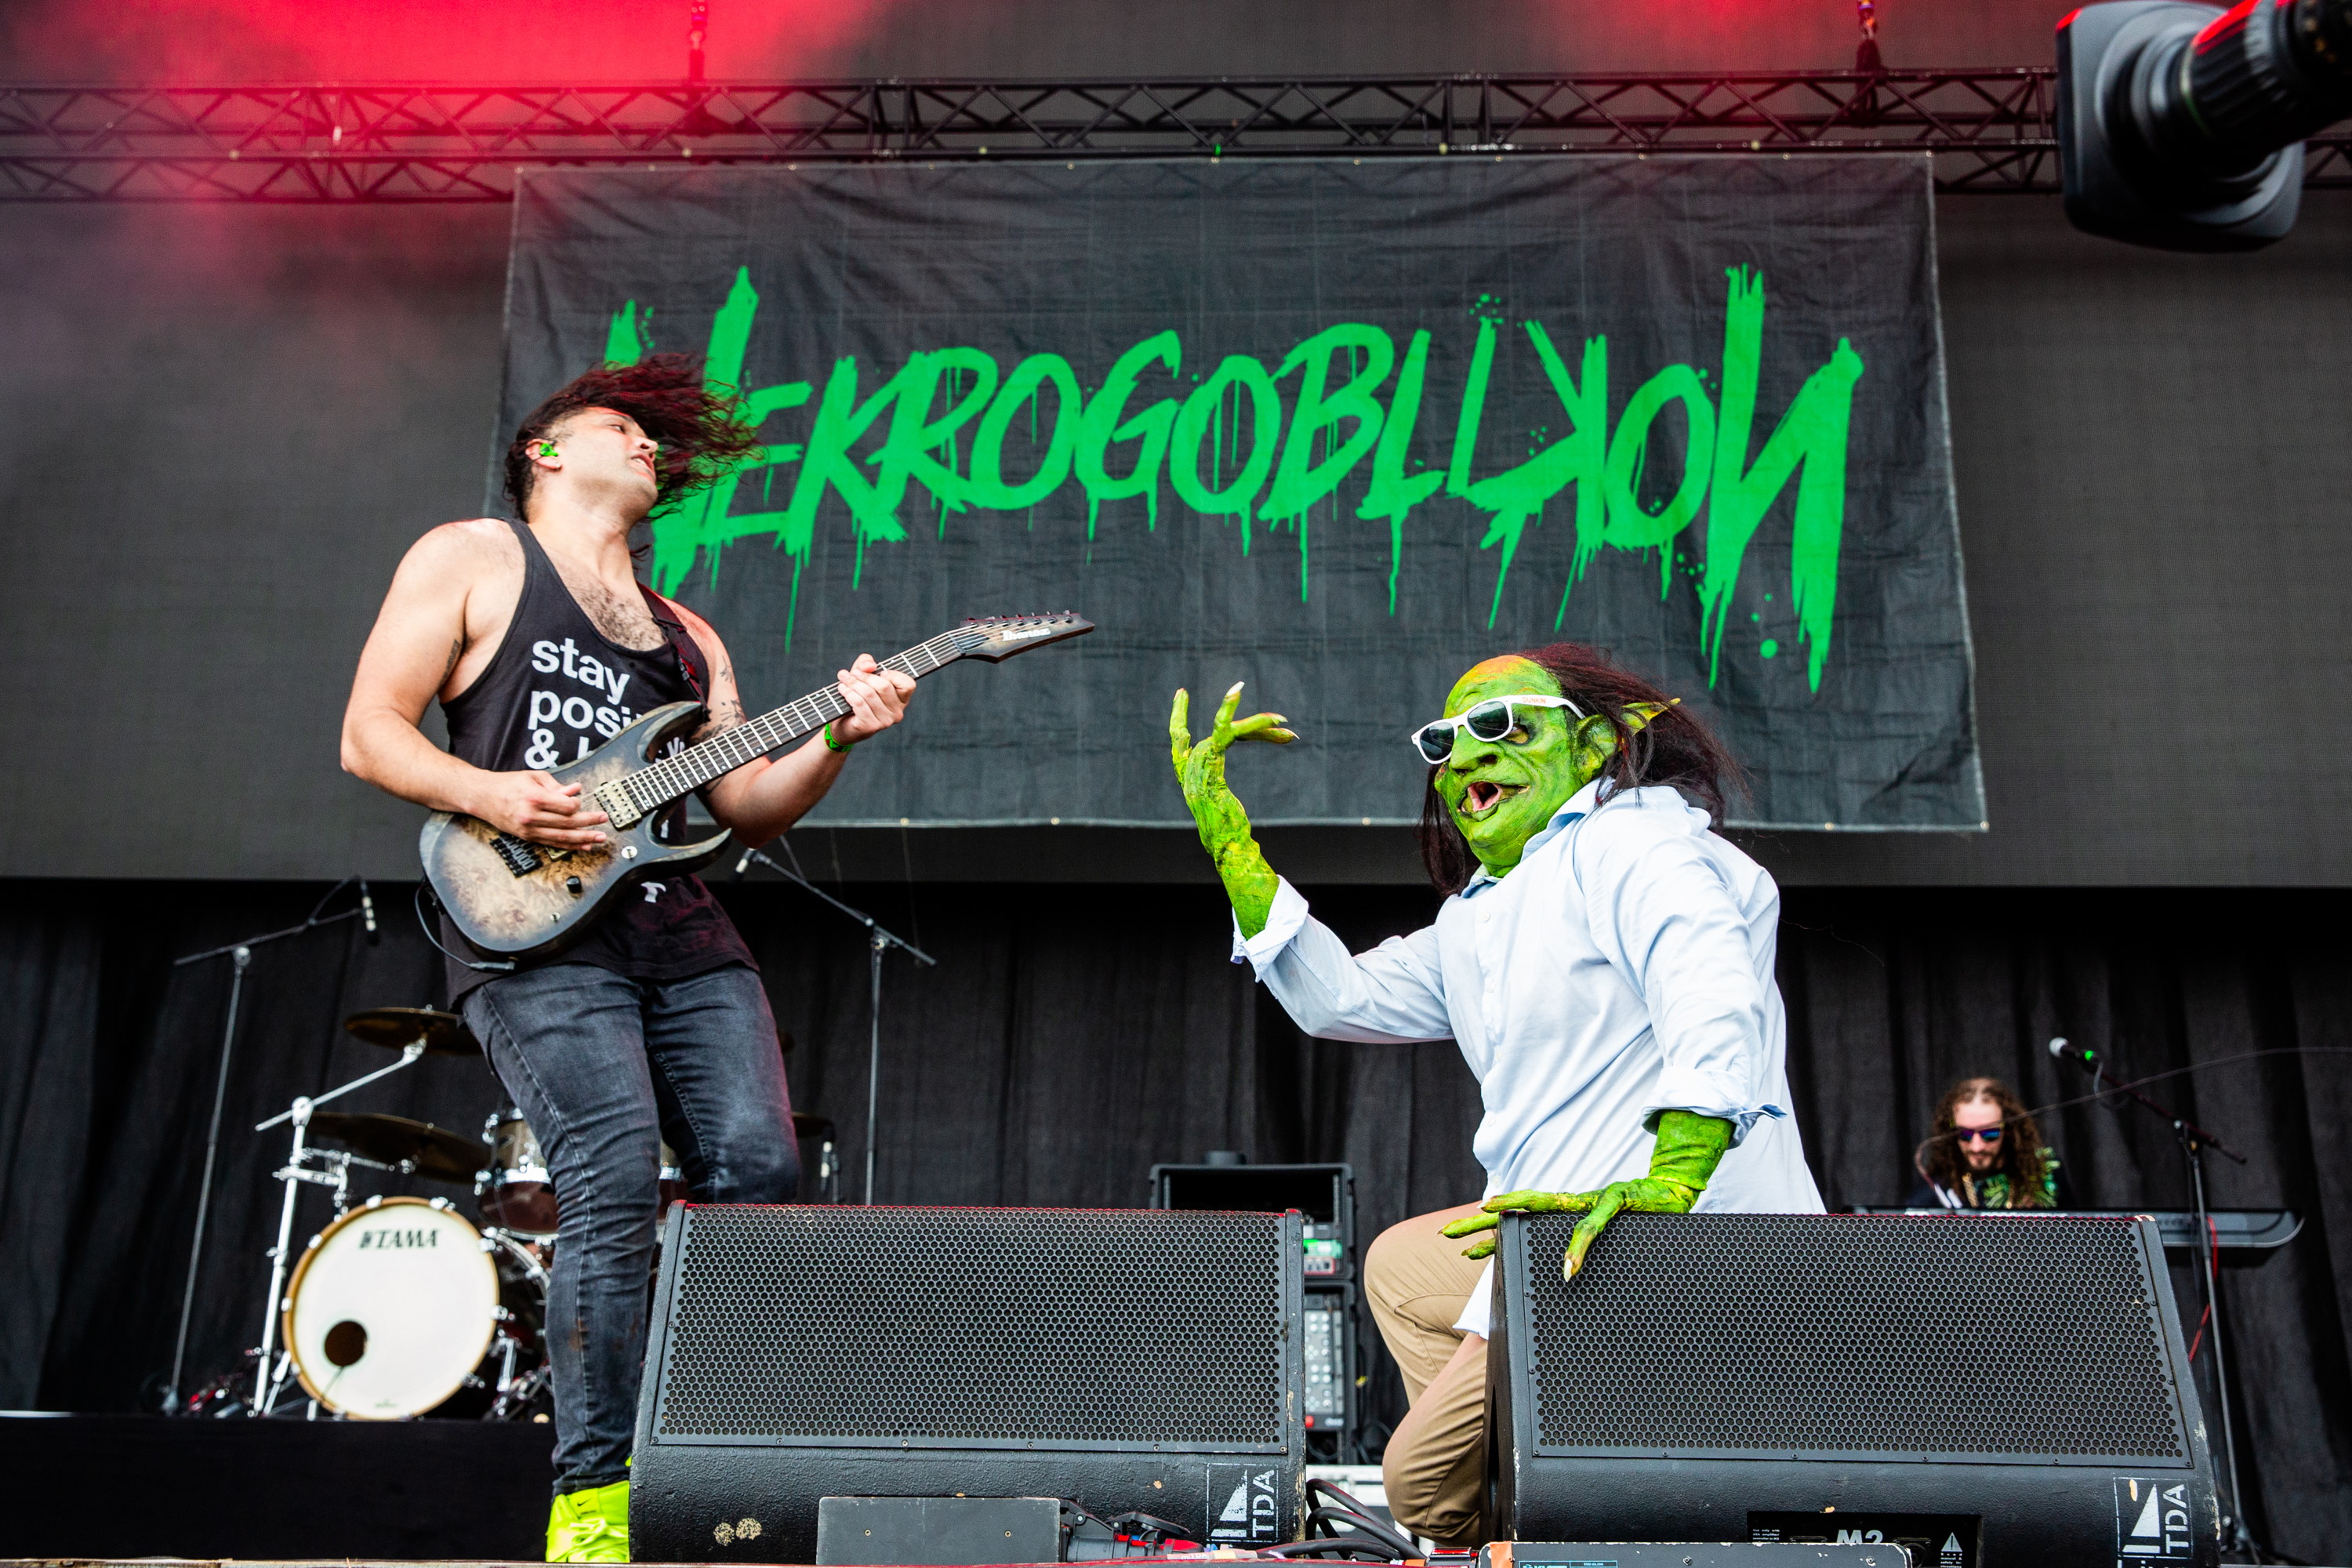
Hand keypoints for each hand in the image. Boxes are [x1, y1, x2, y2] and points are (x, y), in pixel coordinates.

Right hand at [471, 769, 608, 848]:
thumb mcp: (533, 777)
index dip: (578, 804)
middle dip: (589, 823)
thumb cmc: (508, 784)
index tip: (582, 801)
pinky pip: (552, 843)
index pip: (566, 806)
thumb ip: (557, 785)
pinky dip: (570, 846)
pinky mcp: (527, 837)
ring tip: (599, 838)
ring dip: (584, 839)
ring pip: (562, 837)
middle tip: (604, 821)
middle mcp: (531, 816)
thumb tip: (577, 790)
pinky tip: (583, 846)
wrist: (483, 797)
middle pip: (567, 823)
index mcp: (534, 798)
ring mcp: (529, 829)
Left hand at [830, 653, 915, 744]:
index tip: (880, 672)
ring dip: (853, 683)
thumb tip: (870, 666)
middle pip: (884, 686)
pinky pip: (859, 703)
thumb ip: (866, 662)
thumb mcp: (862, 674)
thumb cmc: (858, 696)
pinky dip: (848, 693)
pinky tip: (842, 688)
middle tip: (853, 672)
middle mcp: (897, 712)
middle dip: (865, 676)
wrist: (844, 723)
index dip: (894, 675)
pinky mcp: (870, 726)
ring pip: (869, 694)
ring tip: (843, 678)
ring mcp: (885, 721)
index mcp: (902, 700)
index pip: (908, 684)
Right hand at [1169, 683, 1295, 936]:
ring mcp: (1200, 769)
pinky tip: (1272, 720)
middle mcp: (1191, 770)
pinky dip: (1251, 724)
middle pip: (1216, 732)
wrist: (1228, 849)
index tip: (1182, 694)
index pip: (1179, 741)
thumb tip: (1228, 809)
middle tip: (1239, 688)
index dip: (1179, 716)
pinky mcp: (1213, 770)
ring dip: (1258, 725)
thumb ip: (1221, 793)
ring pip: (1227, 731)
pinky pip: (1230, 736)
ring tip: (1283, 721)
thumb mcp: (1224, 808)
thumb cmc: (1228, 836)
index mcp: (1191, 778)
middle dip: (1236, 717)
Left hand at [1440, 1179, 1701, 1275]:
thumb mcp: (1603, 1233)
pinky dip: (1580, 1245)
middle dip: (1482, 1220)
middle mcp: (1573, 1202)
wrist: (1675, 1191)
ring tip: (1489, 1217)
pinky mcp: (1619, 1200)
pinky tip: (1568, 1266)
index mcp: (1567, 1212)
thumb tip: (1560, 1273)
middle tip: (1449, 1233)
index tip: (1460, 1246)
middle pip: (1518, 1208)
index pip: (1520, 1221)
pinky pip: (1595, 1224)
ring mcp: (1592, 1198)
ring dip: (1518, 1210)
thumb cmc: (1639, 1213)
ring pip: (1547, 1203)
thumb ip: (1579, 1245)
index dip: (1489, 1232)